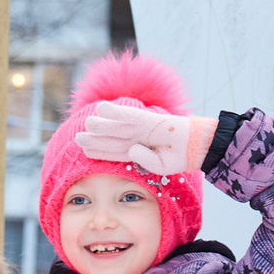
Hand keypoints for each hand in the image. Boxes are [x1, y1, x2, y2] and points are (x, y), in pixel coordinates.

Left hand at [78, 102, 216, 175]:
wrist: (196, 146)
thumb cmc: (178, 157)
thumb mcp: (161, 166)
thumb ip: (145, 161)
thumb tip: (132, 148)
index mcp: (136, 151)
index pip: (114, 151)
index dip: (99, 151)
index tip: (85, 151)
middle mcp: (136, 138)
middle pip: (112, 138)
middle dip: (95, 138)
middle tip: (78, 138)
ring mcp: (141, 127)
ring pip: (117, 126)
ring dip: (102, 125)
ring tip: (87, 124)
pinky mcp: (148, 119)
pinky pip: (130, 114)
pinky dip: (116, 111)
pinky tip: (101, 107)